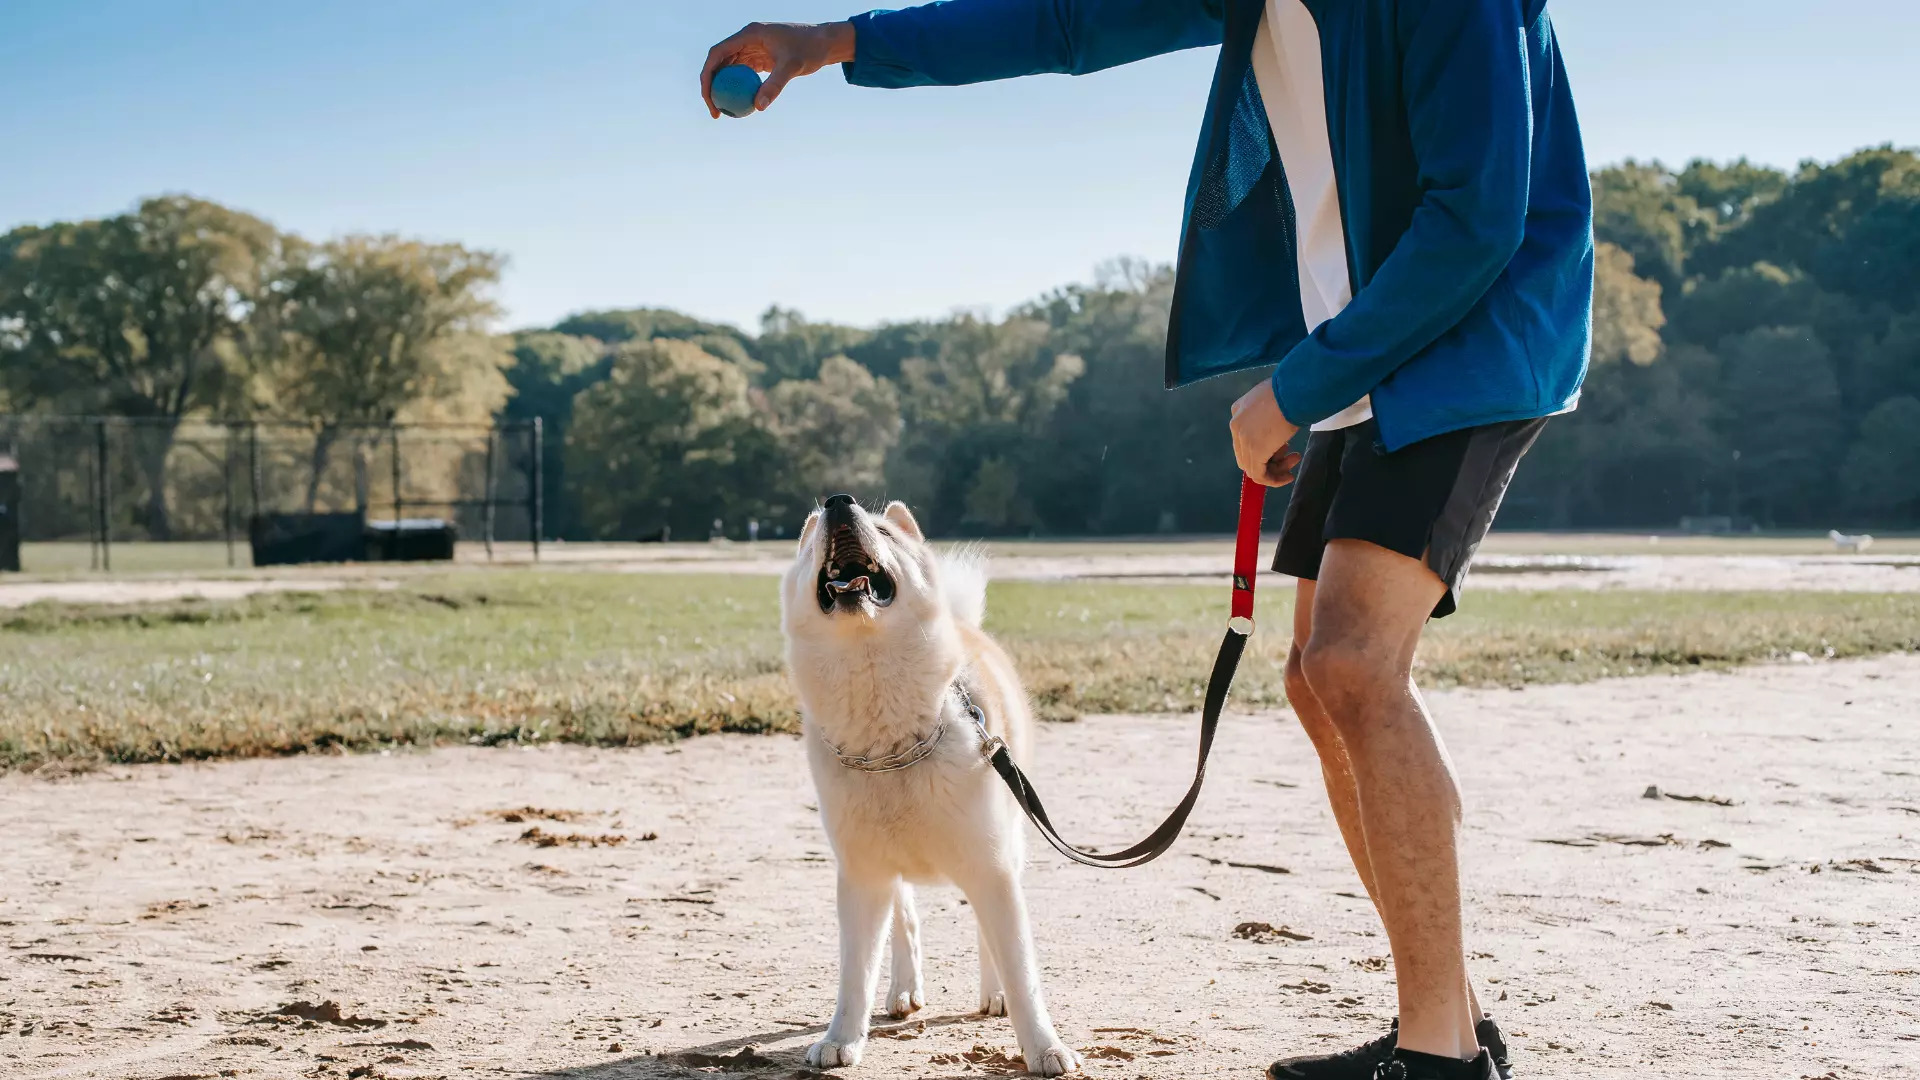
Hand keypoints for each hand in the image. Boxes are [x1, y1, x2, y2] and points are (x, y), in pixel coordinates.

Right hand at [701, 21, 855, 116]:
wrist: (825, 43)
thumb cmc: (810, 49)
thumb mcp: (793, 67)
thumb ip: (775, 85)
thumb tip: (758, 107)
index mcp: (749, 34)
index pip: (717, 53)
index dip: (708, 75)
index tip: (708, 97)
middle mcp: (747, 39)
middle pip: (719, 63)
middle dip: (711, 87)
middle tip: (715, 112)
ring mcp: (752, 49)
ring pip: (729, 71)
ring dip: (723, 90)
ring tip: (725, 114)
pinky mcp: (760, 59)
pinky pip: (743, 76)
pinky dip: (739, 91)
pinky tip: (740, 108)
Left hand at [1229, 379, 1301, 487]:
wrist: (1293, 391)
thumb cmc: (1289, 392)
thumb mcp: (1273, 401)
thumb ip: (1268, 415)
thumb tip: (1277, 428)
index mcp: (1238, 410)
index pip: (1245, 438)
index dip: (1265, 446)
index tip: (1284, 446)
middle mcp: (1236, 425)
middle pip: (1247, 453)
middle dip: (1270, 459)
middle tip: (1290, 454)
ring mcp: (1243, 439)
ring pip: (1252, 466)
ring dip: (1275, 469)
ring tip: (1294, 460)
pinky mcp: (1254, 451)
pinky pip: (1259, 474)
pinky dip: (1273, 480)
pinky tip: (1287, 477)